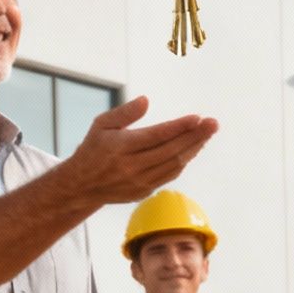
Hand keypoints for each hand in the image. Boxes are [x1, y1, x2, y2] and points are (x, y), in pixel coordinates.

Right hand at [59, 96, 218, 207]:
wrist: (80, 186)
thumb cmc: (93, 149)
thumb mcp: (102, 124)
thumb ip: (124, 113)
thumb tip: (146, 100)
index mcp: (120, 147)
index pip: (157, 136)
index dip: (180, 127)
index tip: (197, 118)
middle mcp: (131, 166)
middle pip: (171, 151)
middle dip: (195, 136)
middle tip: (213, 124)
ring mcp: (139, 182)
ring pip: (174, 165)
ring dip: (193, 149)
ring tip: (207, 134)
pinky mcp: (143, 192)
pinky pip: (169, 175)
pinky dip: (183, 161)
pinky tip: (192, 149)